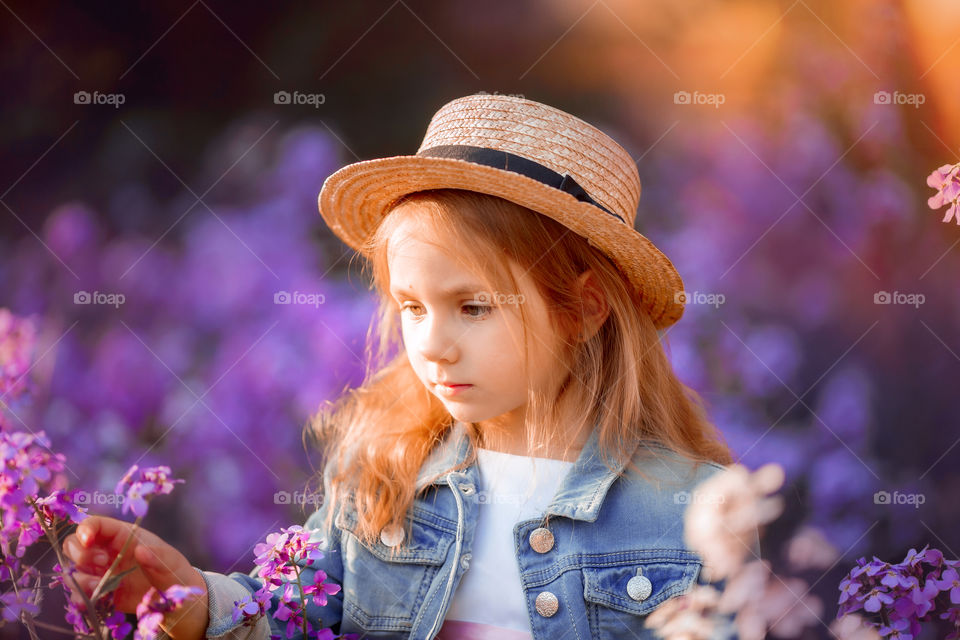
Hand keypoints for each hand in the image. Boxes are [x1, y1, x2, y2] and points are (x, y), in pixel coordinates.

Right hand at [61, 514, 208, 639]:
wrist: (176, 603)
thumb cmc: (175, 573)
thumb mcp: (172, 563)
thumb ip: (159, 557)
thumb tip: (141, 550)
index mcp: (125, 536)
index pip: (96, 524)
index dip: (86, 529)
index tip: (88, 541)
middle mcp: (107, 552)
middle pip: (74, 544)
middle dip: (80, 554)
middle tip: (102, 564)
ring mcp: (101, 573)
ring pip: (73, 570)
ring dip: (79, 579)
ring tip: (99, 587)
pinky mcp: (99, 593)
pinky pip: (77, 593)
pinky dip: (79, 598)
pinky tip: (90, 602)